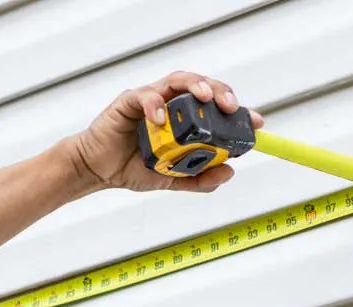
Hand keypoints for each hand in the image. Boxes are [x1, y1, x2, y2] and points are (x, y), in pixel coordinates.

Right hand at [65, 71, 263, 194]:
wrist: (96, 172)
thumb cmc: (129, 169)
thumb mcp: (169, 179)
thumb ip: (198, 178)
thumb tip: (229, 172)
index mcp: (183, 120)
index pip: (216, 108)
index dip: (238, 112)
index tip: (256, 122)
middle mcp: (170, 104)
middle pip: (203, 87)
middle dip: (222, 93)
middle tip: (232, 108)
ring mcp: (151, 100)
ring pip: (179, 81)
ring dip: (196, 87)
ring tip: (205, 99)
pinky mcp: (129, 101)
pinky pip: (146, 96)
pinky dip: (155, 105)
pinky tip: (159, 119)